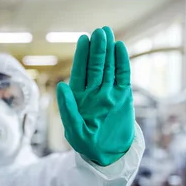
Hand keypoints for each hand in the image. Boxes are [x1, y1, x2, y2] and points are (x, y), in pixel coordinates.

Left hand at [56, 26, 134, 165]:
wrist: (108, 154)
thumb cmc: (86, 144)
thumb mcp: (73, 129)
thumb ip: (67, 108)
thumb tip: (61, 86)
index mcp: (79, 97)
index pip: (80, 72)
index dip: (82, 55)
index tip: (84, 38)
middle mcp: (94, 92)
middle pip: (96, 66)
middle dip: (97, 48)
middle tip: (100, 30)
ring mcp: (109, 93)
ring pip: (109, 68)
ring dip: (108, 51)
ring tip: (108, 33)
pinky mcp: (123, 97)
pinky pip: (123, 76)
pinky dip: (122, 63)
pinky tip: (120, 48)